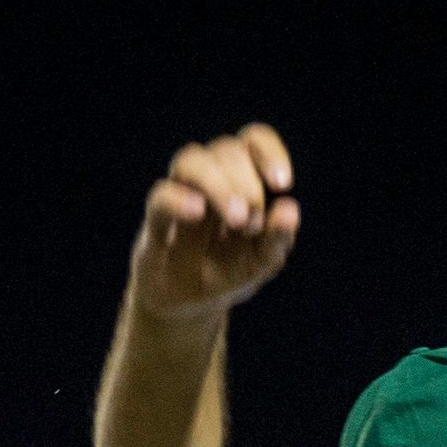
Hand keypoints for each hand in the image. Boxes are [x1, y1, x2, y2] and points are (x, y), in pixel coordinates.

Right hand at [131, 124, 295, 321]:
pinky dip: (179, 200)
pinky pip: (161, 197)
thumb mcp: (259, 263)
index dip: (268, 151)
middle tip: (253, 222)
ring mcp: (180, 195)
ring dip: (218, 185)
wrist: (188, 305)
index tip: (282, 184)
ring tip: (238, 219)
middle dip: (246, 182)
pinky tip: (198, 212)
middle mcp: (208, 178)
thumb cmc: (227, 271)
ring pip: (191, 160)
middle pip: (225, 150)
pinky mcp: (156, 223)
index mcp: (239, 178)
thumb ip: (276, 240)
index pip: (252, 140)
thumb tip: (289, 209)